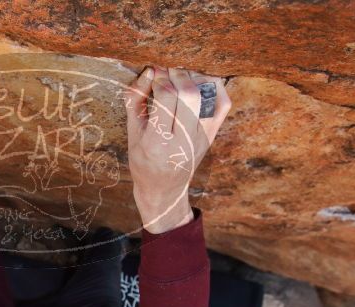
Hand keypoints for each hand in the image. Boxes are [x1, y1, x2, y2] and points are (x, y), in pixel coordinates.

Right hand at [125, 67, 230, 233]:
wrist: (164, 189)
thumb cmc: (143, 159)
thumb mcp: (132, 132)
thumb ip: (136, 99)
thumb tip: (150, 70)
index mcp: (157, 143)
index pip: (165, 98)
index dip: (160, 78)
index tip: (154, 71)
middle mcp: (183, 141)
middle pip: (189, 95)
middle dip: (178, 74)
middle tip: (168, 69)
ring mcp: (202, 138)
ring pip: (208, 95)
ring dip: (195, 77)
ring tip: (181, 76)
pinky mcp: (212, 135)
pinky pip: (223, 103)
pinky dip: (214, 87)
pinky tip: (199, 83)